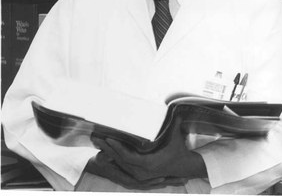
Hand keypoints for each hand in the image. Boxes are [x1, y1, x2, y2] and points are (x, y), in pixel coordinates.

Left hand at [87, 116, 206, 188]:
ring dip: (108, 152)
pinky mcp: (138, 174)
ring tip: (98, 141)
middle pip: (120, 160)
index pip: (128, 157)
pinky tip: (106, 150)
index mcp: (149, 163)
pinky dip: (114, 158)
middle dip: (107, 148)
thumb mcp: (176, 136)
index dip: (117, 148)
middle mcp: (142, 172)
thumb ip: (175, 123)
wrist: (183, 166)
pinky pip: (123, 166)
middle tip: (96, 137)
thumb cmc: (178, 150)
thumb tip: (174, 108)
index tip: (109, 138)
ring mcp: (139, 175)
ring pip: (119, 163)